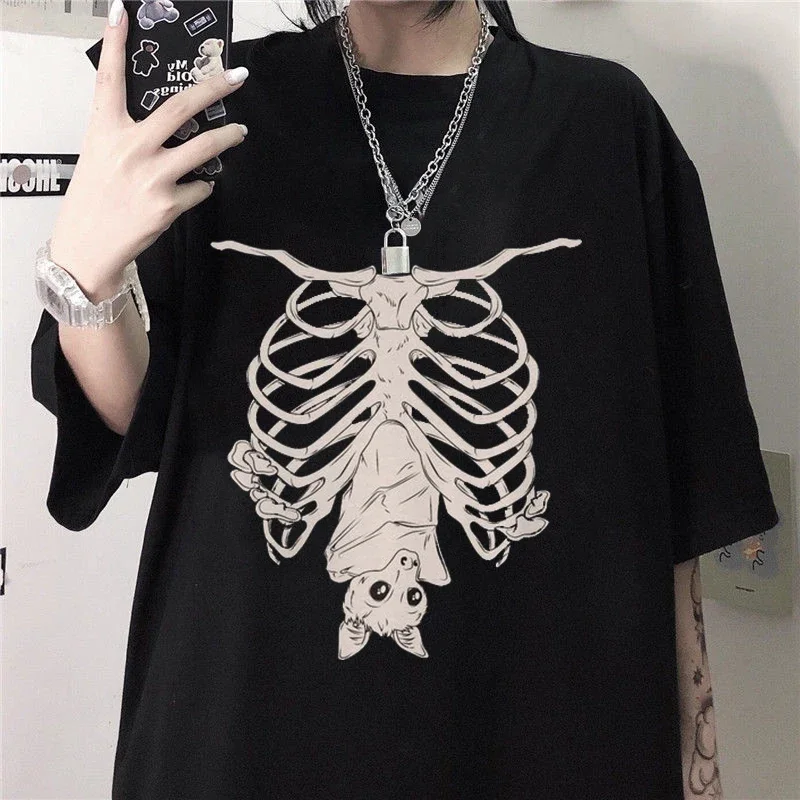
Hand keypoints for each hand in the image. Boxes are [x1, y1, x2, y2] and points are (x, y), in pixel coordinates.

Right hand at [49, 0, 248, 298]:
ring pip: (203, 147)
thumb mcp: (99, 155)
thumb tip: (167, 121)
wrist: (88, 246)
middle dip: (213, 87)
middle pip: (179, 107)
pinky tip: (195, 190)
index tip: (123, 11)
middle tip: (237, 76)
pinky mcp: (168, 204)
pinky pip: (201, 188)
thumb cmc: (95, 199)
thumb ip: (125, 133)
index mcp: (105, 130)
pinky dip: (203, 187)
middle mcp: (130, 148)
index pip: (109, 79)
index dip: (114, 43)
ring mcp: (151, 176)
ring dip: (227, 137)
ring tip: (239, 132)